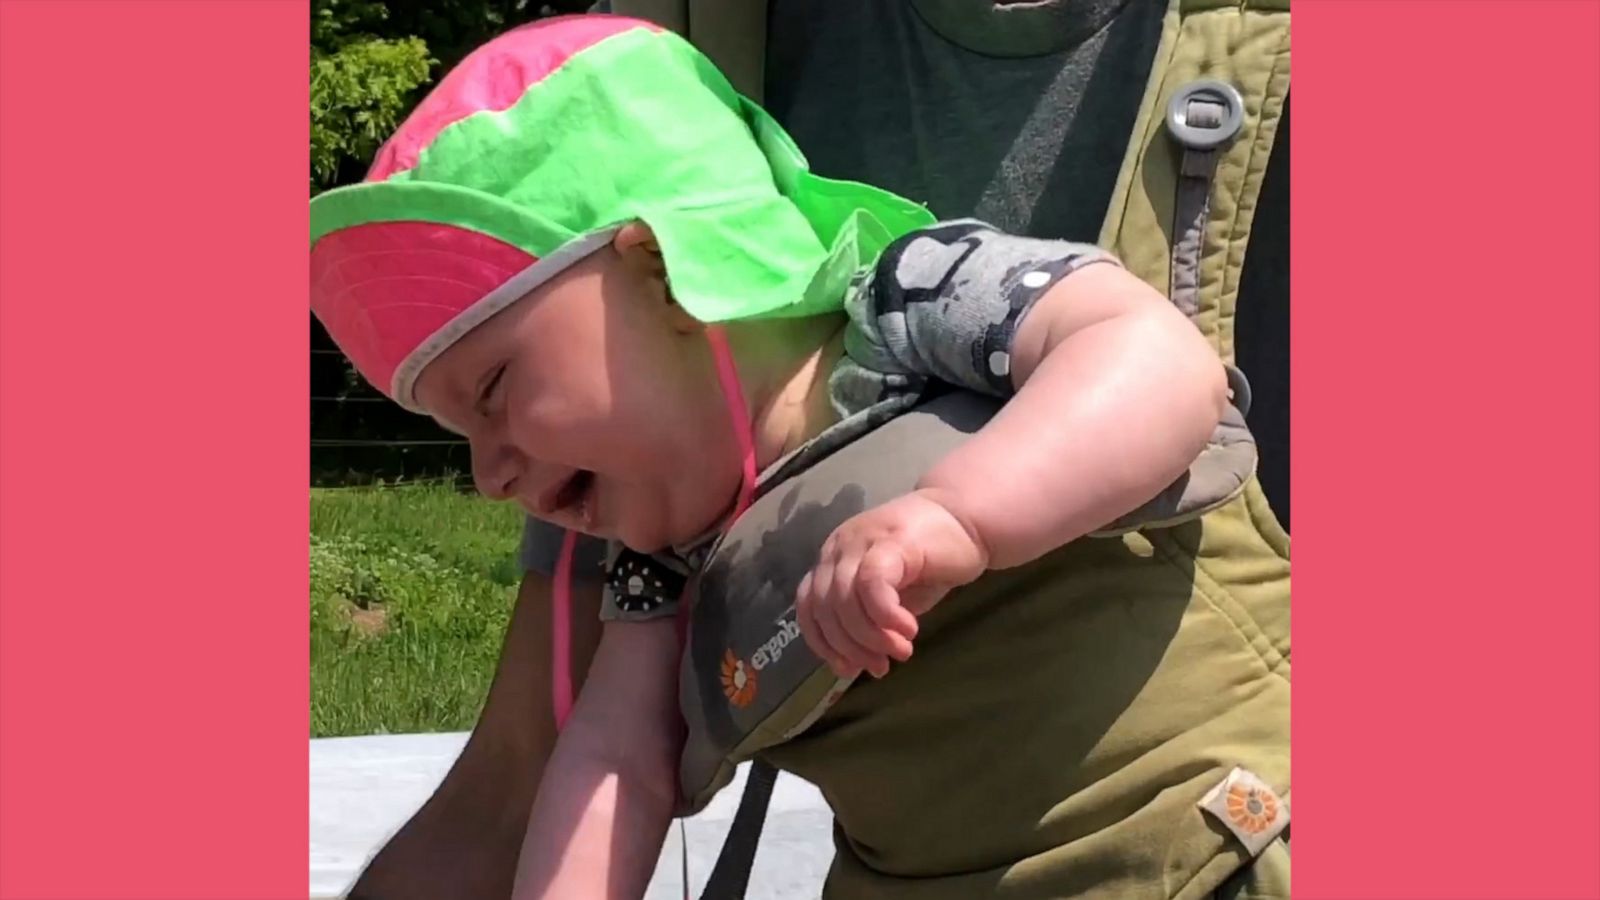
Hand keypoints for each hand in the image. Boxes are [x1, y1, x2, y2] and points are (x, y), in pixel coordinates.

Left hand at [795, 489, 988, 678]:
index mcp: (832, 560)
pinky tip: (909, 629)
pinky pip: (873, 585)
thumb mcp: (889, 596)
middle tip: (880, 667)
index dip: (824, 643)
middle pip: (826, 608)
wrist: (967, 520)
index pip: (808, 606)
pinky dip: (886, 615)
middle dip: (851, 647)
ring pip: (846, 600)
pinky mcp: (891, 541)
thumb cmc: (928, 561)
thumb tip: (852, 661)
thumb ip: (866, 618)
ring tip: (900, 651)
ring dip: (871, 637)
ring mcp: (862, 541)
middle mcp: (838, 548)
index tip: (848, 670)